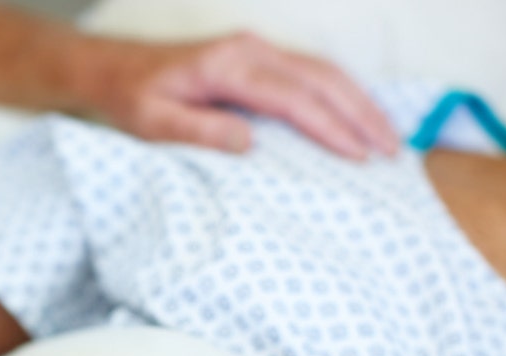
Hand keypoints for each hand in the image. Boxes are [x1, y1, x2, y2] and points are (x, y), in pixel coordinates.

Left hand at [87, 31, 398, 158]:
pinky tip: (357, 118)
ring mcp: (256, 49)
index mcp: (228, 66)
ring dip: (359, 103)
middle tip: (395, 151)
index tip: (360, 156)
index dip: (331, 127)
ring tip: (389, 139)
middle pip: (323, 78)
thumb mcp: (153, 123)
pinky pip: (310, 73)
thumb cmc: (130, 99)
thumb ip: (200, 132)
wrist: (110, 69)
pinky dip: (341, 95)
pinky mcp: (257, 57)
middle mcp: (250, 50)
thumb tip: (250, 143)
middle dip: (363, 114)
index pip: (294, 98)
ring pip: (324, 71)